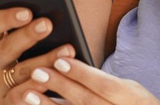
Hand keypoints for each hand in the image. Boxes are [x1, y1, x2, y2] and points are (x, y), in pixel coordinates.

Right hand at [0, 0, 74, 103]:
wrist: (27, 90)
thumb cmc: (24, 54)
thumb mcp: (16, 36)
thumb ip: (9, 19)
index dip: (7, 18)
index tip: (28, 11)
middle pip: (5, 48)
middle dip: (27, 35)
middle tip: (48, 24)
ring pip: (20, 72)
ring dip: (45, 60)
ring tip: (67, 50)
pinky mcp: (6, 103)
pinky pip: (21, 97)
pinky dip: (37, 88)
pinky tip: (53, 78)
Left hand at [18, 58, 159, 104]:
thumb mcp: (131, 91)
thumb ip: (106, 82)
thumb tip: (72, 66)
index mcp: (131, 99)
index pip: (104, 84)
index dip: (81, 73)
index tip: (60, 60)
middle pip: (86, 101)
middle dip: (61, 86)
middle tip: (38, 71)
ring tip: (28, 93)